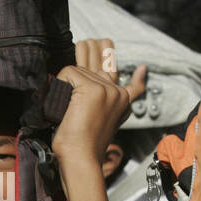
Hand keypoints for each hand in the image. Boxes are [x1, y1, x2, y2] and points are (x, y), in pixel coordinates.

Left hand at [52, 38, 146, 165]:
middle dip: (95, 48)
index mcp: (121, 102)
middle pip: (104, 59)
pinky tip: (60, 102)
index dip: (135, 76)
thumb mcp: (103, 126)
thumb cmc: (84, 146)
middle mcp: (116, 92)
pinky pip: (68, 72)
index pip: (130, 84)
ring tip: (73, 70)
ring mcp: (105, 89)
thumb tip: (108, 97)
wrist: (81, 159)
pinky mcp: (91, 88)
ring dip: (71, 73)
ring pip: (80, 67)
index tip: (142, 68)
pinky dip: (59, 85)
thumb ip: (108, 107)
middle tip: (91, 41)